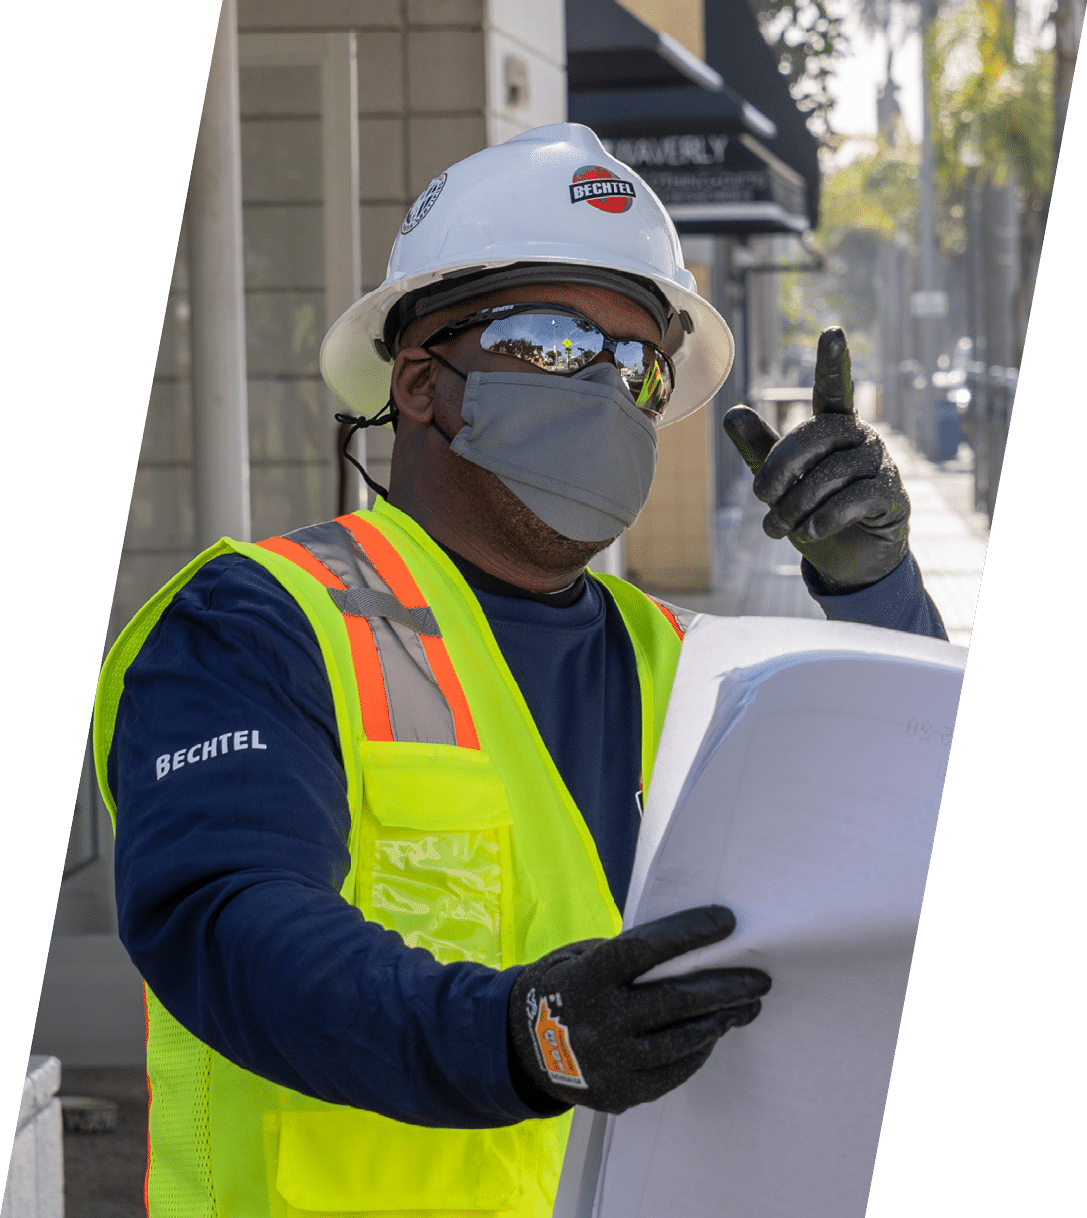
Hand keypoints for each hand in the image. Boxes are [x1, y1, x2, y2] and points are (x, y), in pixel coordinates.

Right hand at [508, 905, 769, 1113]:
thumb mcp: (583, 959)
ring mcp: (609, 1062)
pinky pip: (672, 1073)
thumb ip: (628, 959)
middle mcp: (599, 1021)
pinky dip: (697, 1052)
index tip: (727, 921)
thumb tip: (690, 949)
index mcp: (588, 977)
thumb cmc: (564, 988)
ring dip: (719, 1021)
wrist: (519, 1047)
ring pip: (681, 1041)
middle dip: (725, 988)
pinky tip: (712, 1034)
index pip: (645, 949)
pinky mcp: (619, 1093)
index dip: (688, 933)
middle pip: (675, 1002)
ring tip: (744, 1007)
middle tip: (759, 980)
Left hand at [722, 327, 909, 591]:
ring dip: (795, 506)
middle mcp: (861, 437)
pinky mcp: (891, 495)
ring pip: (830, 475)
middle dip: (779, 469)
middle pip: (812, 437)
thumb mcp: (782, 481)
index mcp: (834, 426)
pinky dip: (824, 518)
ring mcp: (880, 464)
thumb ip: (760, 449)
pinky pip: (854, 499)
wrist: (851, 559)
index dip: (832, 363)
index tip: (832, 332)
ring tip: (777, 529)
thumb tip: (731, 413)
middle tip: (760, 499)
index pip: (833, 390)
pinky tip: (809, 532)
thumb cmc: (816, 509)